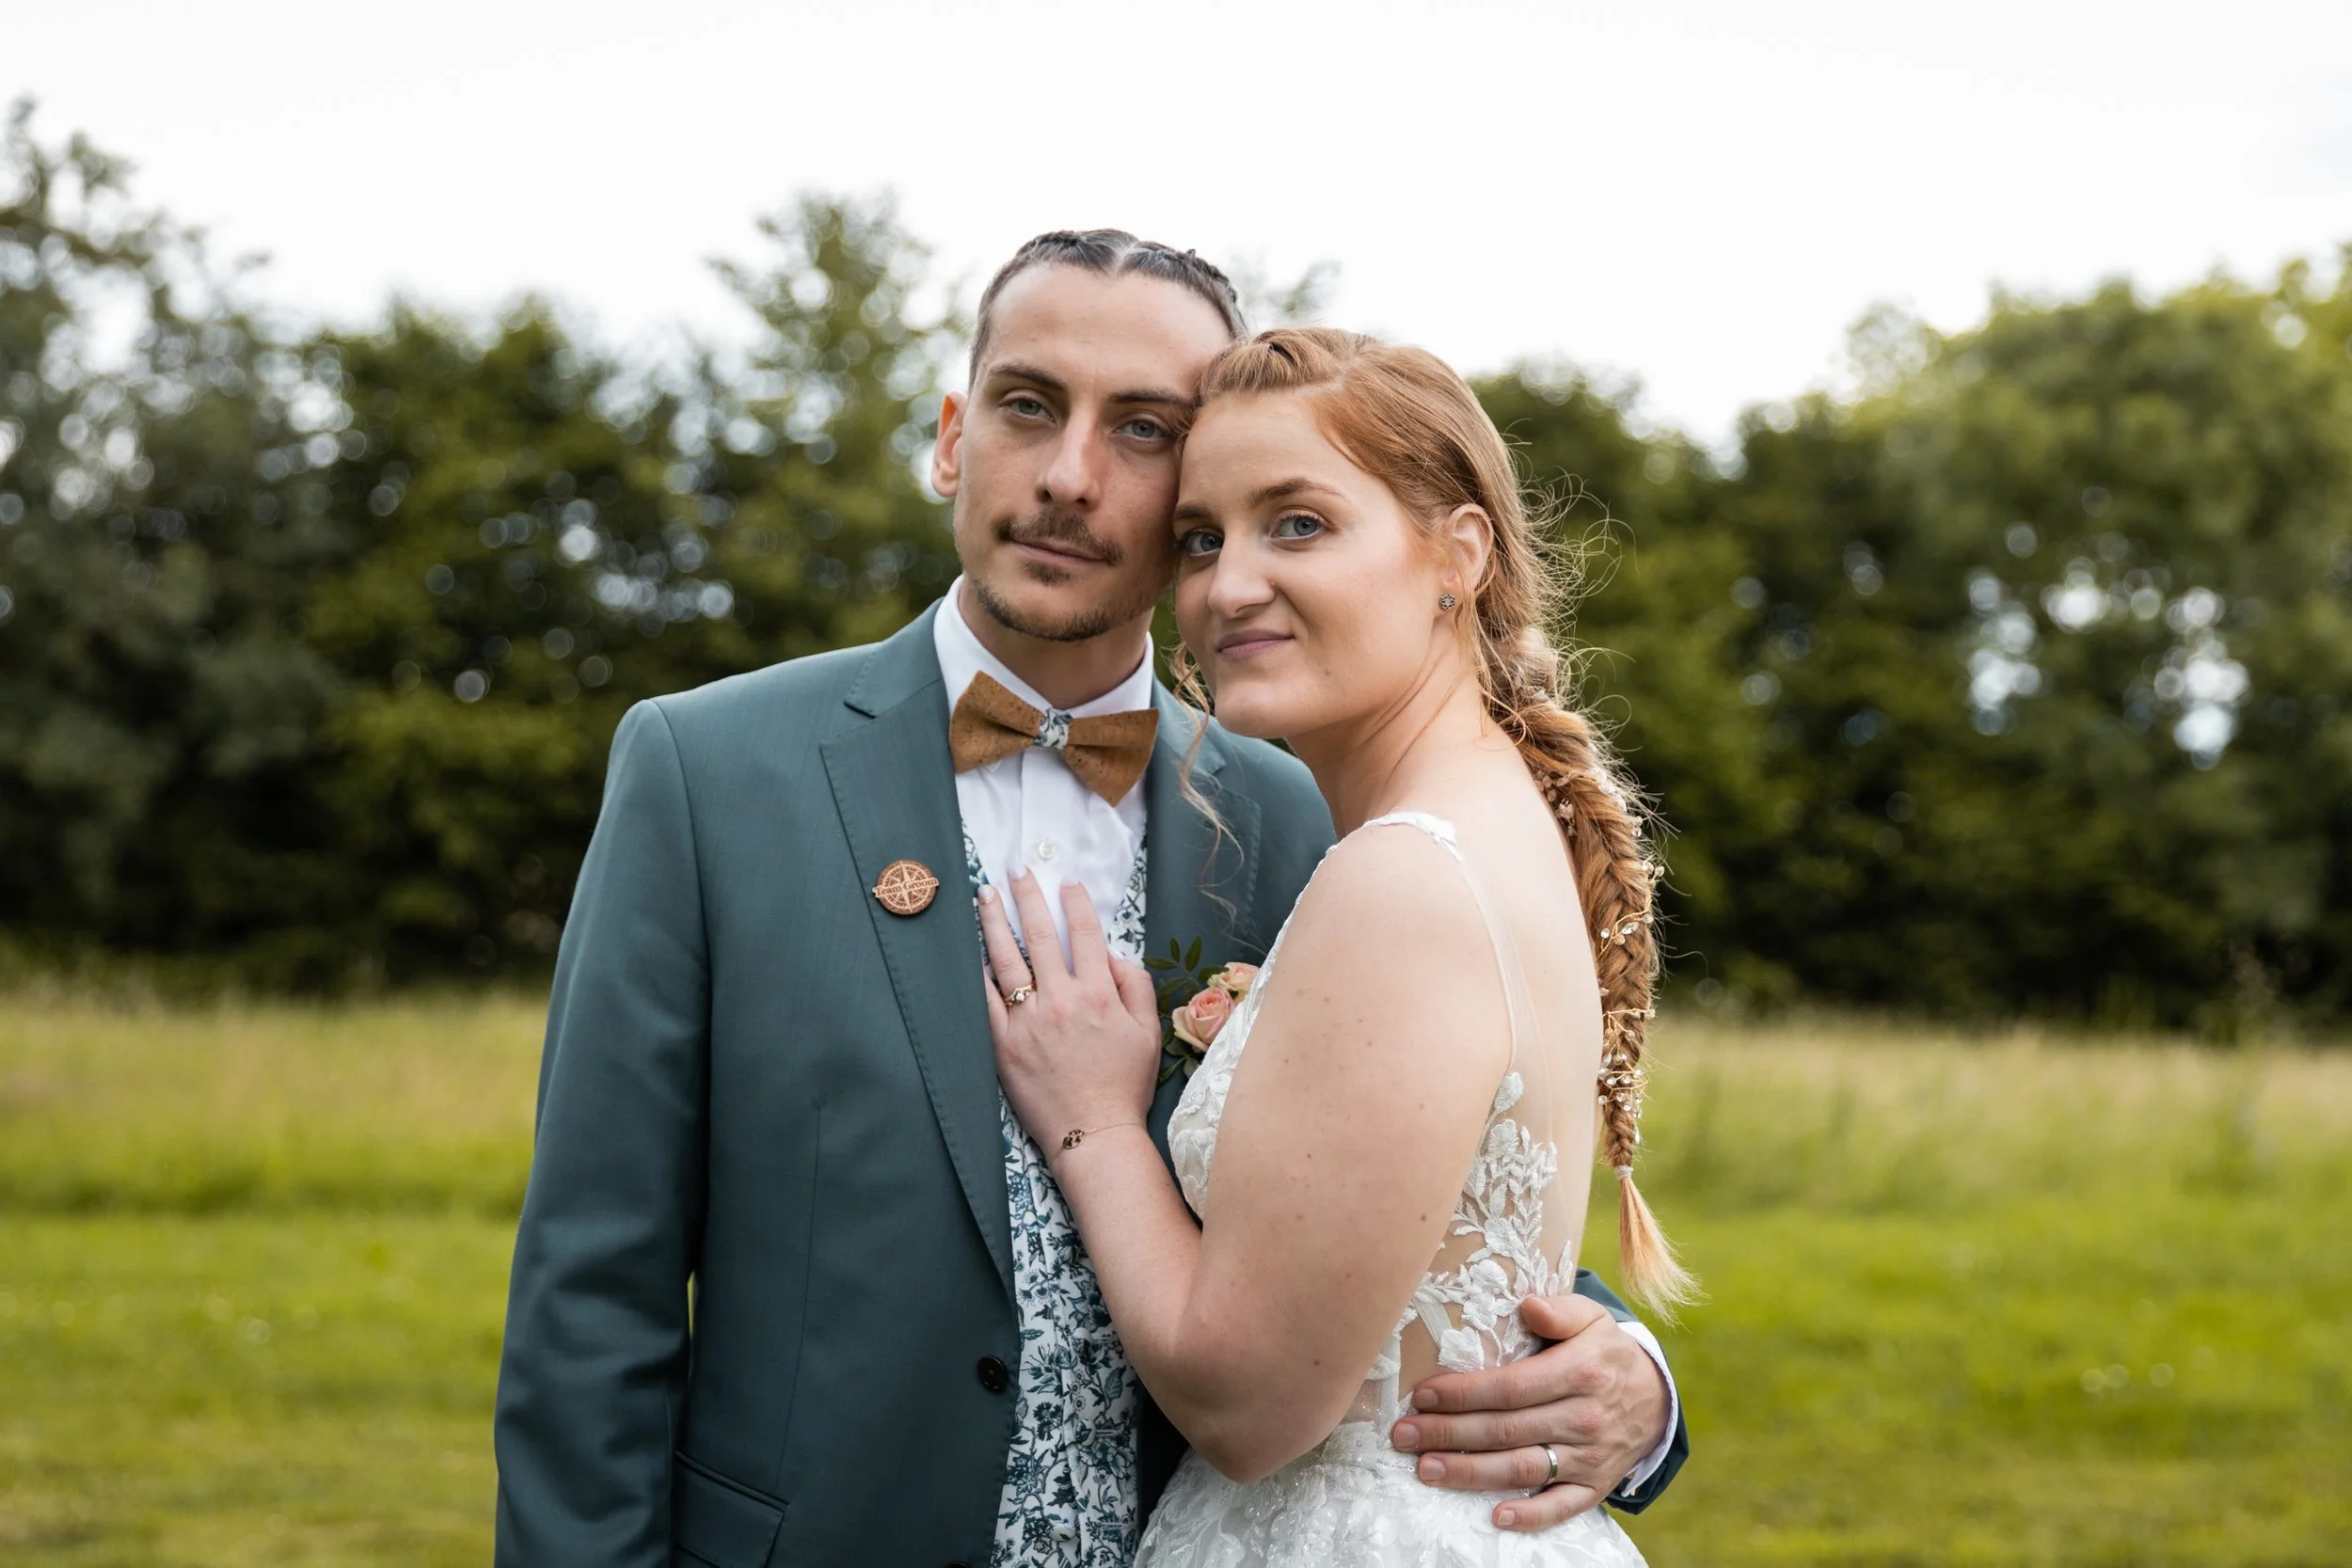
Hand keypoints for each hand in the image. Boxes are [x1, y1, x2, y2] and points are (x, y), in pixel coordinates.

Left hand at [978, 871, 1162, 1159]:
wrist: (1093, 1133)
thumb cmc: (1123, 1085)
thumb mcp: (1147, 1032)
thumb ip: (1136, 986)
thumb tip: (1115, 955)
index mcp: (1099, 993)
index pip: (1086, 934)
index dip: (1076, 903)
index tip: (1067, 881)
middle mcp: (1062, 999)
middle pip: (1041, 935)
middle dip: (1028, 897)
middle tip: (1016, 870)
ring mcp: (1029, 1020)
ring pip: (1006, 959)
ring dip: (994, 922)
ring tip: (985, 896)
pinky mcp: (1003, 1042)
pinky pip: (986, 999)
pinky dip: (979, 972)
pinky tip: (972, 951)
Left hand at [1390, 1295, 1669, 1531]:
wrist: (1655, 1398)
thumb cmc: (1604, 1352)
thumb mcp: (1593, 1318)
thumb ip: (1560, 1309)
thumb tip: (1528, 1306)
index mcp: (1580, 1373)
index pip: (1511, 1387)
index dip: (1464, 1393)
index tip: (1422, 1395)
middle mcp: (1584, 1418)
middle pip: (1506, 1429)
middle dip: (1449, 1433)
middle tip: (1403, 1435)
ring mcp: (1590, 1457)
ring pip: (1524, 1468)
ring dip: (1471, 1472)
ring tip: (1426, 1470)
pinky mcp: (1595, 1486)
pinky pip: (1562, 1507)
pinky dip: (1530, 1515)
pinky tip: (1495, 1516)